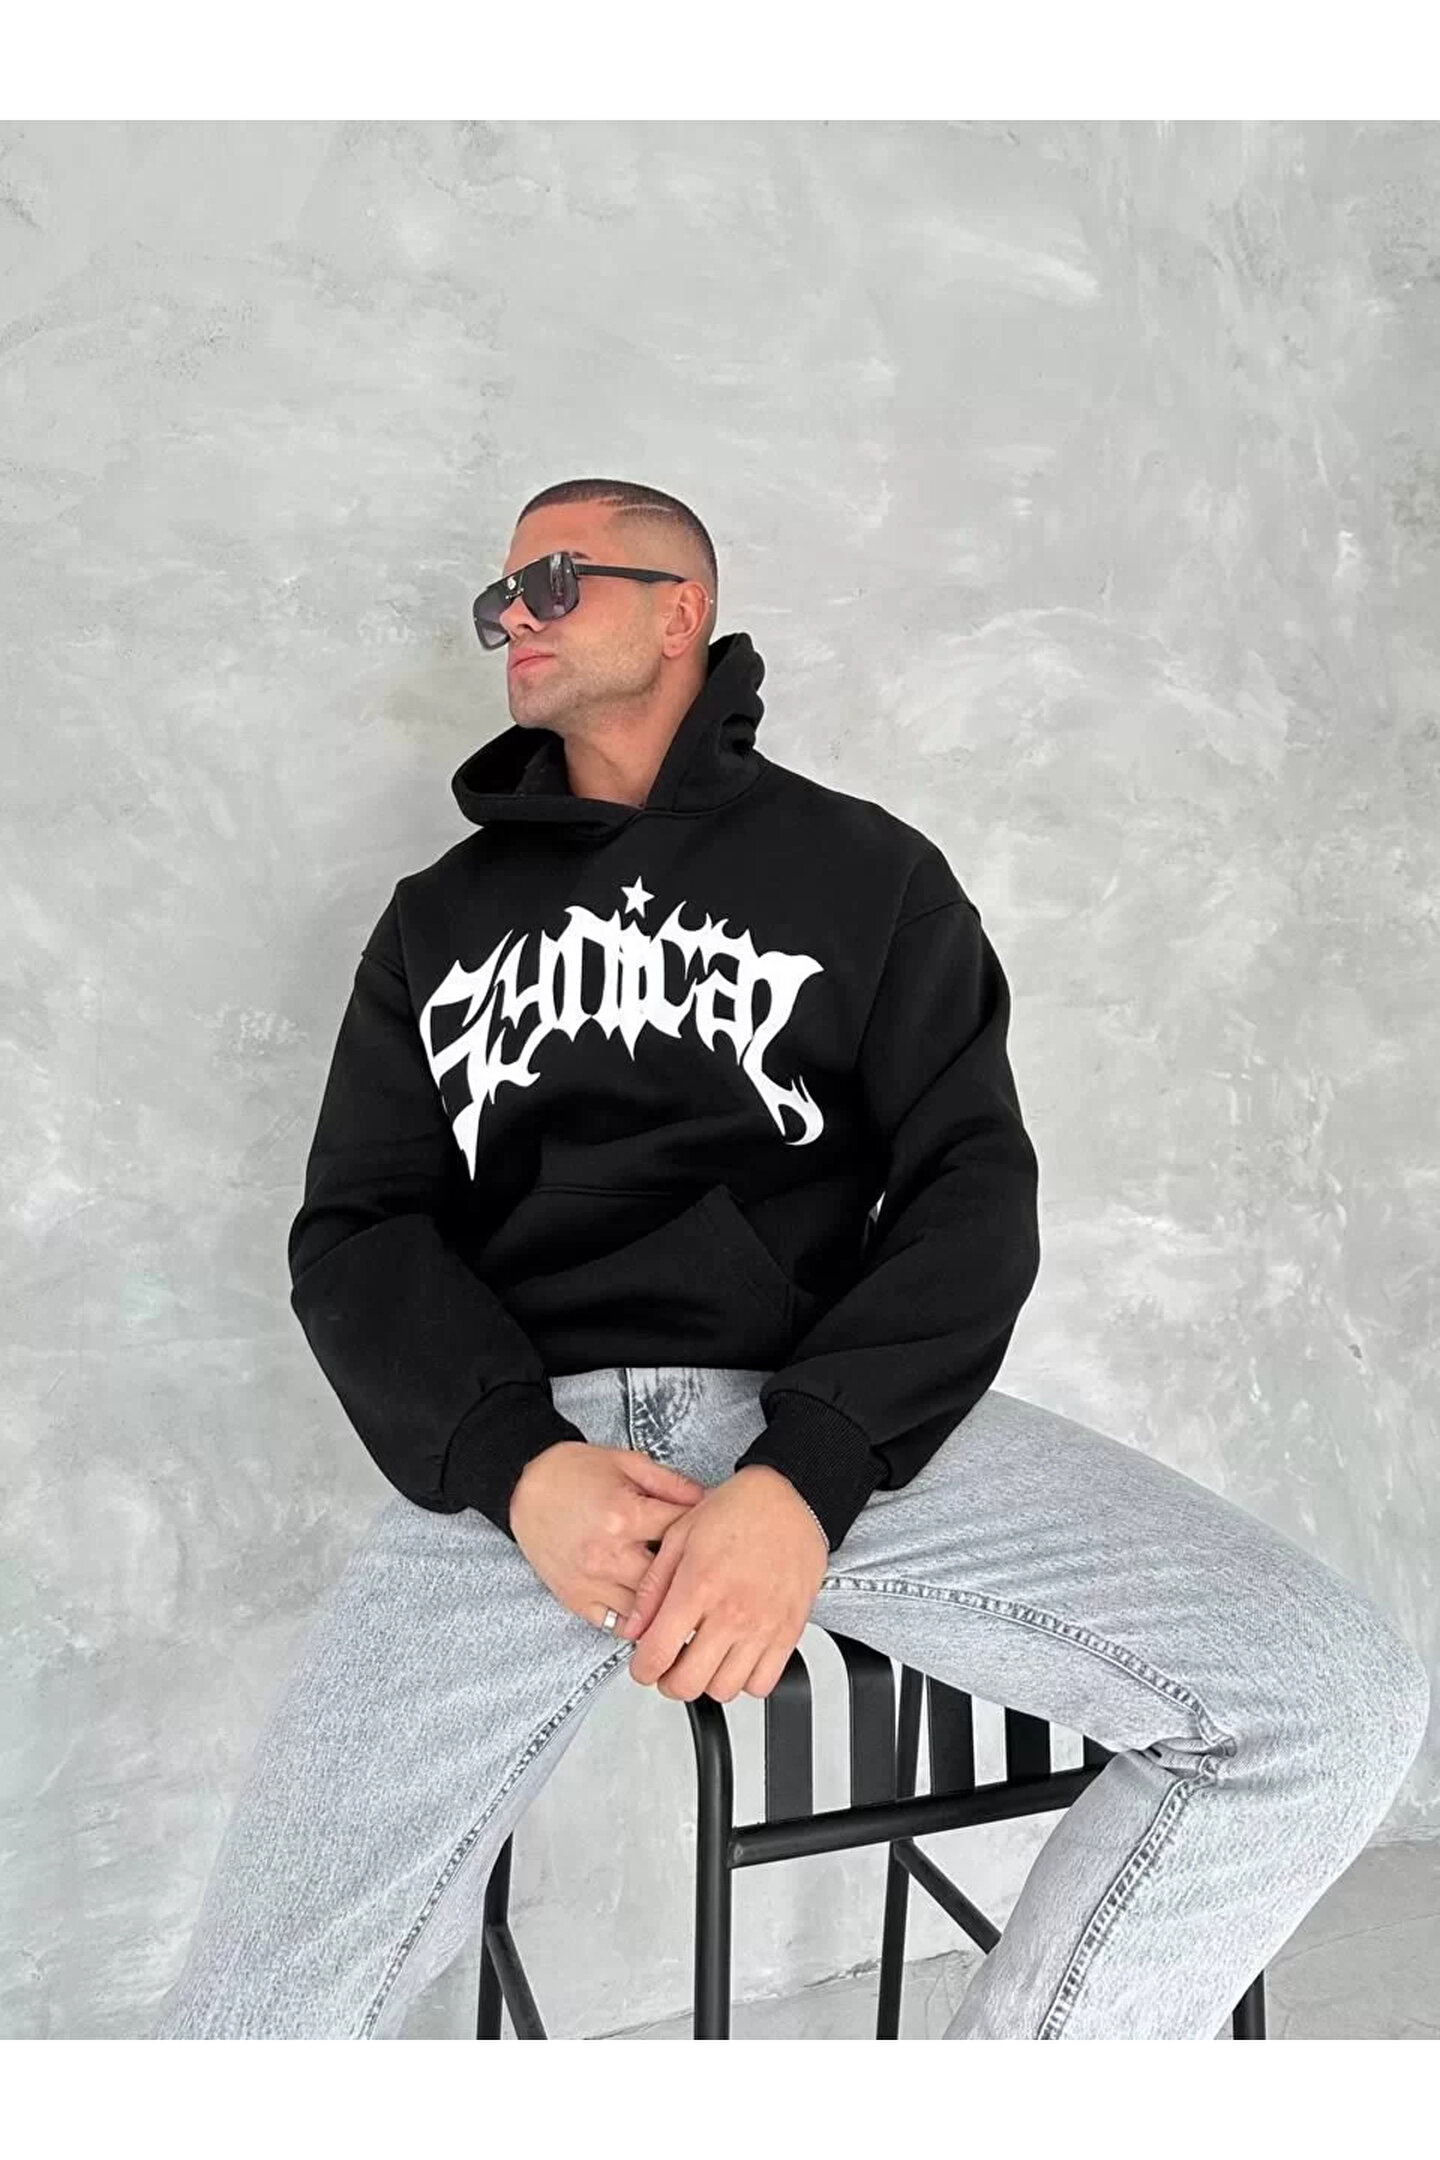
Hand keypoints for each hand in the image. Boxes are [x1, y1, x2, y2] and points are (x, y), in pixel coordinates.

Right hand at [509, 1442, 708, 1628]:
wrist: (523, 1486)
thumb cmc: (573, 1471)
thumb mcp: (627, 1462)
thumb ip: (670, 1482)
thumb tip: (706, 1500)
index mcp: (625, 1516)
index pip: (682, 1532)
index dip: (704, 1530)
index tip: (712, 1532)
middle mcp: (609, 1555)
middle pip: (670, 1580)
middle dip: (690, 1575)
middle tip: (705, 1572)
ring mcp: (591, 1582)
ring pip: (646, 1611)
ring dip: (666, 1605)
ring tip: (684, 1598)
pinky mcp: (576, 1598)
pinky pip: (615, 1625)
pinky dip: (636, 1622)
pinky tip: (649, 1611)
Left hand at [620, 1465, 829, 1702]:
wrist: (791, 1498)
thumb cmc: (738, 1509)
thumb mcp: (679, 1535)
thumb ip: (653, 1587)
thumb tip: (634, 1627)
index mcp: (699, 1586)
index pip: (658, 1655)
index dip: (642, 1669)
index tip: (644, 1664)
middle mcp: (732, 1613)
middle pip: (689, 1684)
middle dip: (670, 1681)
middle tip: (669, 1664)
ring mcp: (764, 1626)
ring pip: (725, 1690)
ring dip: (707, 1682)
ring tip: (703, 1658)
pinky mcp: (790, 1632)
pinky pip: (763, 1683)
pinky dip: (745, 1680)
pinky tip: (735, 1657)